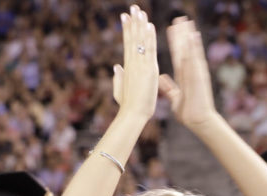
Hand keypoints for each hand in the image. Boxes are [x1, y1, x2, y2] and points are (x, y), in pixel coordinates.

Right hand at [111, 5, 157, 121]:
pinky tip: (149, 25)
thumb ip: (118, 77)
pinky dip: (149, 37)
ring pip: (140, 41)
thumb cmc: (127, 106)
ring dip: (140, 24)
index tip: (125, 16)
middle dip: (132, 22)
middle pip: (132, 38)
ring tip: (140, 10)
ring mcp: (140, 66)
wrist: (133, 114)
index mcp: (127, 67)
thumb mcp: (120, 89)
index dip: (127, 29)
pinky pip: (149, 50)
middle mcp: (133, 63)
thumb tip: (116, 66)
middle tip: (132, 7)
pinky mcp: (149, 70)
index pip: (127, 44)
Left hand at [158, 17, 216, 128]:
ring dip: (188, 35)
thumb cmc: (188, 113)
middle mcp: (191, 71)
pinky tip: (192, 36)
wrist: (199, 122)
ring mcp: (196, 73)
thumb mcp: (174, 98)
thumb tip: (161, 78)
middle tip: (179, 18)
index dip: (174, 41)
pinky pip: (195, 60)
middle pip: (185, 48)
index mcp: (184, 75)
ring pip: (191, 50)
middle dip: (181, 33)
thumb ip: (168, 87)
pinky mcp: (199, 77)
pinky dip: (193, 48)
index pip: (177, 54)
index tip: (170, 29)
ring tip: (186, 21)